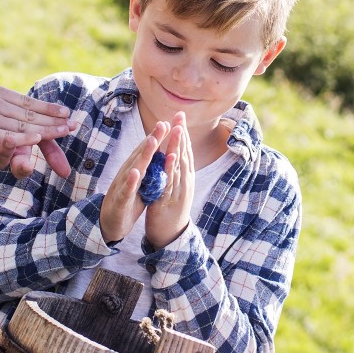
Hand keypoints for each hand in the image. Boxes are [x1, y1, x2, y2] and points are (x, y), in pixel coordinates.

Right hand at [0, 35, 75, 176]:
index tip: (65, 111)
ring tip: (66, 132)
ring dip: (46, 129)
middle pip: (30, 113)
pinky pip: (4, 135)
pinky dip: (22, 138)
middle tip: (76, 124)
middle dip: (54, 120)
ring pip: (23, 124)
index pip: (26, 100)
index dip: (47, 107)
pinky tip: (37, 140)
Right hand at [99, 120, 171, 243]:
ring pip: (134, 168)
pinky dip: (130, 181)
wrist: (109, 223)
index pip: (147, 151)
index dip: (157, 137)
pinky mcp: (120, 200)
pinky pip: (126, 190)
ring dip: (143, 155)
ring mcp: (123, 186)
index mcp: (135, 170)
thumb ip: (149, 170)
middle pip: (141, 154)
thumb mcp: (142, 184)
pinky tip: (135, 172)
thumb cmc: (128, 201)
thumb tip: (162, 155)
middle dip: (152, 139)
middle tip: (163, 124)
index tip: (168, 123)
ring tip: (152, 141)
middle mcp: (127, 174)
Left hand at [145, 112, 193, 248]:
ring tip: (177, 131)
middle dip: (181, 135)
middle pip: (183, 155)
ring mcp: (178, 191)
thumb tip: (176, 154)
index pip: (185, 151)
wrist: (170, 236)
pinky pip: (169, 183)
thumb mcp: (176, 187)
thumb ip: (176, 171)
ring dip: (177, 148)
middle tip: (180, 116)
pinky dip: (170, 169)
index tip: (180, 116)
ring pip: (178, 167)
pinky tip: (169, 157)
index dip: (183, 134)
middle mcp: (184, 182)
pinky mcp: (168, 200)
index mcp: (185, 177)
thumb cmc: (171, 209)